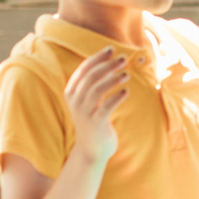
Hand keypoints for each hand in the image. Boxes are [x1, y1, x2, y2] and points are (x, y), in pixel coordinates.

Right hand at [63, 48, 130, 163]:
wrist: (91, 150)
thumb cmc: (94, 120)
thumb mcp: (91, 100)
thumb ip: (96, 83)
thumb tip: (112, 61)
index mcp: (71, 92)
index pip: (83, 69)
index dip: (97, 57)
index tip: (112, 49)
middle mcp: (75, 101)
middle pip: (91, 77)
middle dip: (108, 65)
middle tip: (123, 59)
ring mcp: (84, 113)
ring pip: (97, 90)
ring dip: (113, 79)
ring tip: (127, 74)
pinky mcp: (95, 123)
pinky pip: (106, 107)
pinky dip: (116, 97)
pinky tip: (126, 92)